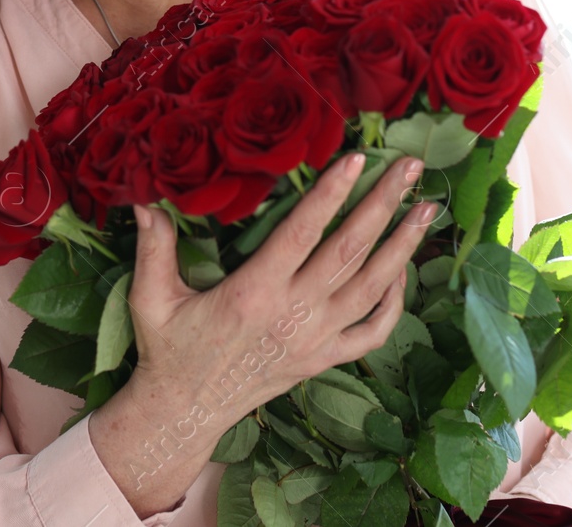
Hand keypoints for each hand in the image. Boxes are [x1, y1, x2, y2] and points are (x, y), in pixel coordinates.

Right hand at [88, 152, 436, 513]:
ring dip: (403, 246)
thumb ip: (154, 246)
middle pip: (350, 251)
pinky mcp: (324, 360)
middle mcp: (293, 314)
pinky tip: (402, 271)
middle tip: (409, 167)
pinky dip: (395, 301)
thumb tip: (144, 200)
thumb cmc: (169, 348)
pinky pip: (372, 331)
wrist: (186, 411)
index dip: (331, 194)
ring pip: (373, 288)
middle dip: (383, 205)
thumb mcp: (151, 297)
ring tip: (427, 209)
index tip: (356, 159)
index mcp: (253, 293)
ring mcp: (315, 340)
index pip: (302, 232)